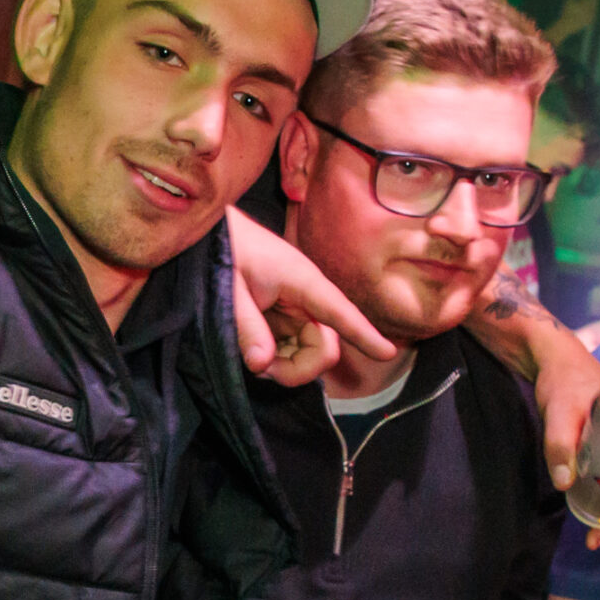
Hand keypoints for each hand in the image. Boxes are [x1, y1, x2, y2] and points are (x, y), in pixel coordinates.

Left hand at [224, 208, 393, 386]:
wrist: (212, 230)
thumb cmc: (225, 248)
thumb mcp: (229, 287)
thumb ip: (246, 326)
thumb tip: (261, 364)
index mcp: (303, 281)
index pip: (340, 312)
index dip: (364, 334)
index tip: (387, 352)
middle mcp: (307, 298)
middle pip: (324, 348)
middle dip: (298, 368)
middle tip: (260, 369)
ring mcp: (295, 309)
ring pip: (308, 353)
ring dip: (286, 366)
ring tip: (253, 359)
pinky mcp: (281, 317)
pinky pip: (291, 348)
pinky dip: (277, 358)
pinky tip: (255, 353)